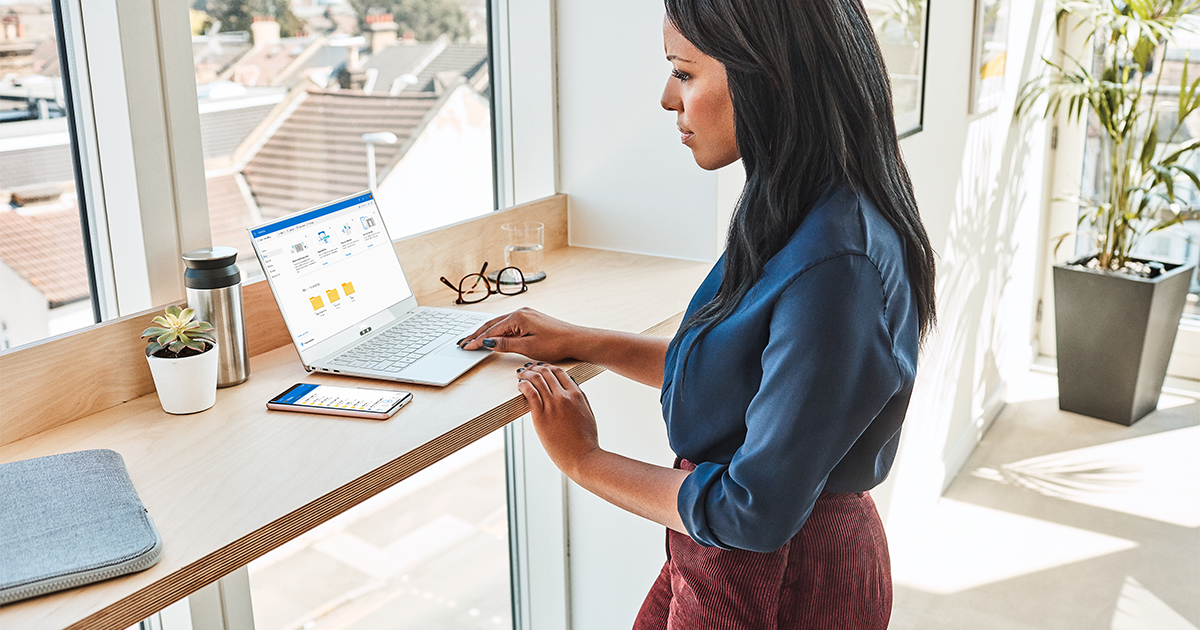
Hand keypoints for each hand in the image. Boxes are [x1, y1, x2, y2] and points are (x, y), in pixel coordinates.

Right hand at [459, 308, 585, 361]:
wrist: (576, 340)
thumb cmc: (556, 344)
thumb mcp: (528, 347)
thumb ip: (506, 344)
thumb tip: (488, 342)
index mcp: (518, 317)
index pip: (491, 330)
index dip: (477, 340)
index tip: (466, 347)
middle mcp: (520, 312)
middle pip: (493, 324)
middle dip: (477, 334)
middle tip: (463, 342)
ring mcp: (526, 314)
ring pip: (500, 323)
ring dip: (486, 331)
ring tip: (473, 339)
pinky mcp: (531, 318)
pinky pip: (509, 324)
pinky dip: (498, 330)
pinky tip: (493, 335)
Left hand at [516, 363, 600, 479]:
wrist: (582, 457)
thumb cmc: (586, 440)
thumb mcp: (587, 414)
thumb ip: (579, 399)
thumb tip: (571, 388)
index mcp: (577, 395)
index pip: (560, 372)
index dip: (548, 367)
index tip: (541, 368)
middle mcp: (565, 397)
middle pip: (547, 373)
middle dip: (535, 368)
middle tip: (528, 368)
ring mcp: (553, 406)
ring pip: (537, 379)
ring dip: (527, 373)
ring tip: (521, 374)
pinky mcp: (541, 416)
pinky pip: (530, 393)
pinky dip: (523, 385)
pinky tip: (520, 384)